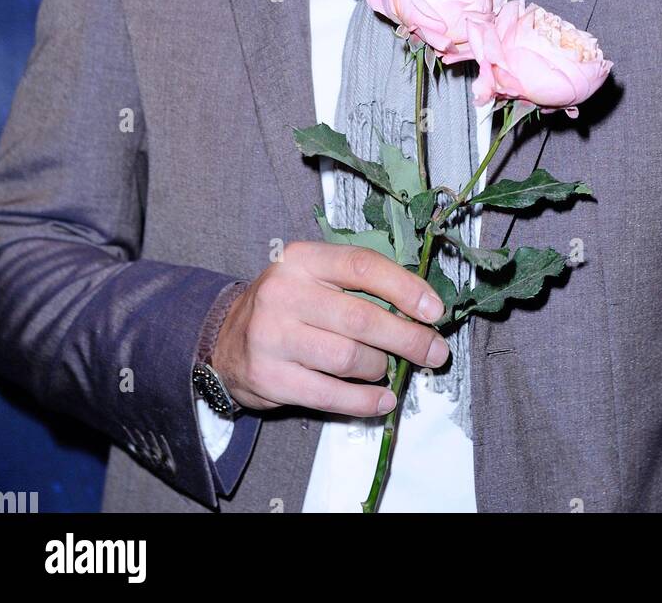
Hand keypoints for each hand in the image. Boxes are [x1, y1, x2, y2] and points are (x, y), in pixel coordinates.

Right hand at [211, 242, 449, 415]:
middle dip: (408, 338)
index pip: (362, 266)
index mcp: (302, 259)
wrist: (227, 341)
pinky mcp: (270, 377)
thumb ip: (358, 285)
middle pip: (361, 318)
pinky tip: (382, 399)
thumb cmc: (288, 306)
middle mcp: (284, 293)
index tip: (434, 310)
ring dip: (381, 368)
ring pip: (349, 358)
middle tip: (435, 351)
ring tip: (388, 368)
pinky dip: (364, 401)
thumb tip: (421, 308)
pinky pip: (330, 395)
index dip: (405, 288)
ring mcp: (273, 336)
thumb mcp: (314, 277)